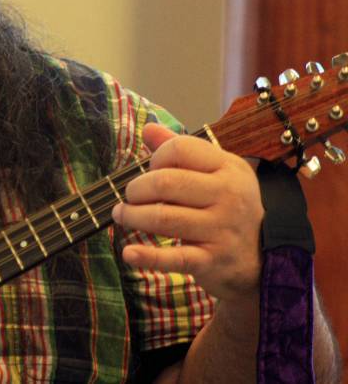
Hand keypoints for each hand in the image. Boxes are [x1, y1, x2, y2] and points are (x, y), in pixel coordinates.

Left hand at [111, 123, 263, 301]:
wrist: (264, 257)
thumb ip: (182, 149)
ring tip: (122, 215)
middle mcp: (228, 196)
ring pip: (163, 218)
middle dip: (136, 189)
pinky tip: (129, 253)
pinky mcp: (212, 260)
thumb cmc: (228, 205)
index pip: (180, 149)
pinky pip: (174, 258)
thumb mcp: (217, 171)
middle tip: (129, 197)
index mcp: (228, 168)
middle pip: (166, 183)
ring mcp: (221, 229)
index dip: (156, 157)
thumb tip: (148, 127)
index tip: (151, 171)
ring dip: (132, 216)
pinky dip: (147, 257)